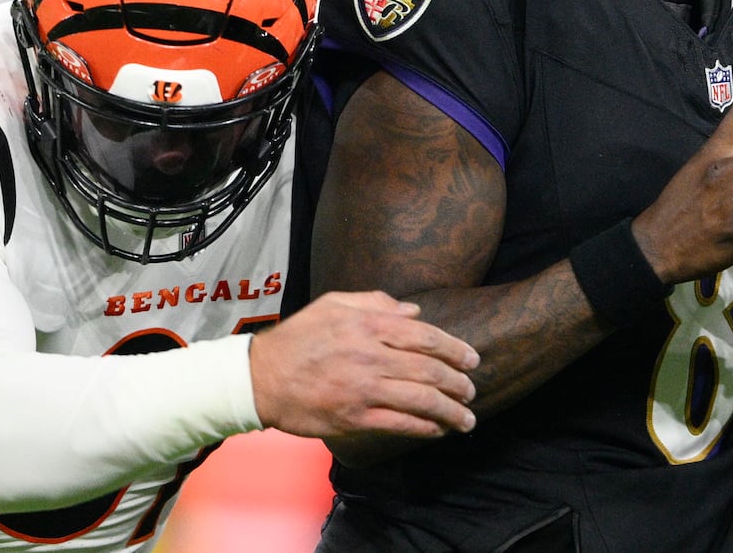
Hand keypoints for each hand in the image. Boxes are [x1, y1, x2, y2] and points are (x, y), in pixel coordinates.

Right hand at [247, 290, 479, 439]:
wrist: (261, 377)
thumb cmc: (297, 338)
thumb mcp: (332, 304)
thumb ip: (375, 303)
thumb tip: (414, 312)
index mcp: (367, 326)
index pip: (425, 337)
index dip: (454, 349)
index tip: (471, 359)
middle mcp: (370, 356)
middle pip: (430, 371)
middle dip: (458, 384)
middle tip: (471, 391)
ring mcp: (363, 389)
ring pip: (421, 401)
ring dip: (450, 412)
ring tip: (466, 418)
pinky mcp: (354, 418)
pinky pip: (400, 425)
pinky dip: (425, 428)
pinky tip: (437, 430)